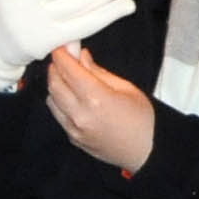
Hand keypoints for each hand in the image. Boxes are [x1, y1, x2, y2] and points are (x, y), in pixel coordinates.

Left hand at [42, 44, 159, 176]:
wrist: (147, 152)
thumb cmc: (142, 119)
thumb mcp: (126, 88)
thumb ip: (98, 72)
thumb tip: (81, 57)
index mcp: (96, 98)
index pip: (68, 71)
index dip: (61, 56)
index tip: (61, 47)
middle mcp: (80, 114)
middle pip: (54, 84)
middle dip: (55, 68)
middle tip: (63, 59)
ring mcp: (73, 128)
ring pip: (51, 100)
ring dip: (55, 85)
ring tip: (67, 77)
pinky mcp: (72, 138)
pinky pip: (58, 115)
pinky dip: (59, 101)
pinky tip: (70, 96)